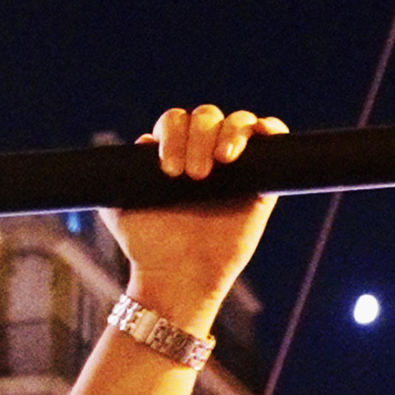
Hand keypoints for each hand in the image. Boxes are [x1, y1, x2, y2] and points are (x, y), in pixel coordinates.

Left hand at [103, 105, 285, 331]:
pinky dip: (271, 128)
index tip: (168, 170)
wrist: (179, 277)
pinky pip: (275, 140)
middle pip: (206, 116)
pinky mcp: (263, 181)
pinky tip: (261, 134)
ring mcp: (236, 165)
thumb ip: (121, 176)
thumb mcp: (120, 210)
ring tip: (222, 162)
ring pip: (239, 122)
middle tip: (194, 176)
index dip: (173, 135)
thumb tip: (144, 142)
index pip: (176, 121)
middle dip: (198, 138)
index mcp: (174, 153)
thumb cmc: (149, 247)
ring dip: (230, 132)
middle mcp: (204, 153)